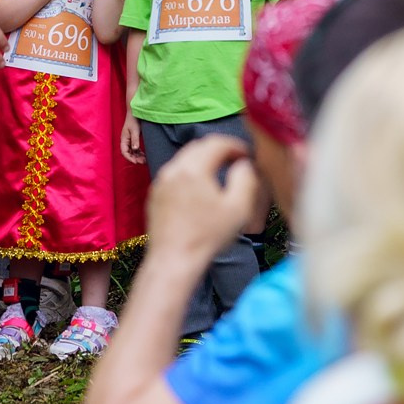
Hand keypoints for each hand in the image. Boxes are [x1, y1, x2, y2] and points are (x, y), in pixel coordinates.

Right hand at [121, 110, 144, 163]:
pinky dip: (140, 153)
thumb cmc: (134, 120)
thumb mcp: (135, 130)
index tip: (135, 162)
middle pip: (129, 153)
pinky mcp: (134, 139)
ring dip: (138, 156)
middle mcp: (126, 141)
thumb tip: (135, 149)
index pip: (124, 152)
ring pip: (133, 152)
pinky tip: (145, 156)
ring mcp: (130, 141)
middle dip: (135, 158)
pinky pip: (136, 149)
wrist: (135, 112)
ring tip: (145, 160)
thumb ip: (135, 139)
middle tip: (143, 162)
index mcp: (124, 139)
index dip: (129, 158)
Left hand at [141, 130, 260, 256]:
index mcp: (193, 168)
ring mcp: (161, 182)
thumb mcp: (238, 208)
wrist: (173, 261)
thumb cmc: (207, 237)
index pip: (216, 143)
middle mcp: (173, 169)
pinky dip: (189, 174)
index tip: (248, 154)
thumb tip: (244, 164)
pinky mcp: (155, 195)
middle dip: (219, 149)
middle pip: (198, 147)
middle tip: (235, 159)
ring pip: (184, 160)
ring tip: (220, 173)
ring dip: (203, 160)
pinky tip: (199, 190)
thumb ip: (245, 179)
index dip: (236, 145)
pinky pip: (174, 175)